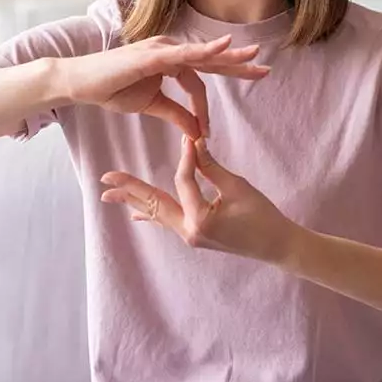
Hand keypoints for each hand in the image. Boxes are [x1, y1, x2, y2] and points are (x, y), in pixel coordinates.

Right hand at [64, 34, 268, 138]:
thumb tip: (197, 129)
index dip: (206, 106)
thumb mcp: (152, 104)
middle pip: (211, 60)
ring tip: (254, 55)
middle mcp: (170, 52)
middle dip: (239, 65)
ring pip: (203, 54)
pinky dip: (205, 50)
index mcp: (171, 63)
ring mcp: (162, 50)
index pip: (201, 78)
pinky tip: (226, 46)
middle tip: (264, 69)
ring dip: (230, 55)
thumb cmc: (113, 89)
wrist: (82, 84)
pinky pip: (185, 53)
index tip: (207, 132)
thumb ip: (176, 113)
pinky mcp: (153, 55)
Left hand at [100, 136, 294, 265]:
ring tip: (108, 195)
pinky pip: (167, 222)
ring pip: (157, 214)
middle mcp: (189, 232)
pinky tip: (135, 215)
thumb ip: (211, 167)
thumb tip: (192, 144)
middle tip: (105, 179)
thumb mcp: (237, 187)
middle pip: (153, 204)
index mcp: (200, 220)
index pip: (184, 180)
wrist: (277, 245)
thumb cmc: (262, 216)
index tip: (190, 136)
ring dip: (134, 201)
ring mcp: (190, 236)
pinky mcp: (195, 235)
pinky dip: (151, 214)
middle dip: (129, 190)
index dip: (187, 155)